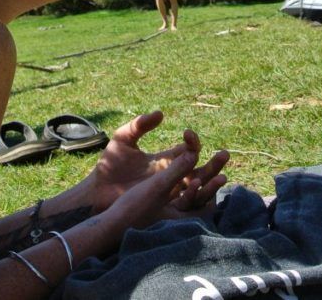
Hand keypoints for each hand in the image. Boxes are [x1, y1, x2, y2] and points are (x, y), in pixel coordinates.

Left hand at [84, 111, 227, 216]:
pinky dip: (196, 198)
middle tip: (224, 155)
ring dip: (210, 181)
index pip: (188, 149)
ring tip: (221, 176)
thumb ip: (139, 125)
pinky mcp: (162, 206)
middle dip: (214, 163)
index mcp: (164, 159)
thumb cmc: (109, 165)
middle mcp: (170, 175)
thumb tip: (161, 113)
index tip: (187, 134)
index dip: (192, 141)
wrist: (97, 191)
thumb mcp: (123, 139)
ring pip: (197, 187)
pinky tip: (201, 191)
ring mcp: (167, 191)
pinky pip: (185, 204)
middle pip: (200, 169)